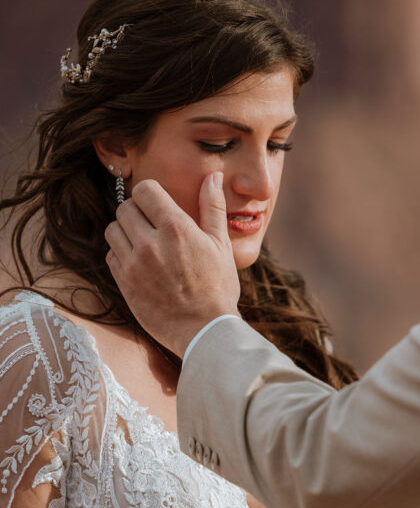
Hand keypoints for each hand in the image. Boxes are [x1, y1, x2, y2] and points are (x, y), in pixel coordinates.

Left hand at [105, 172, 240, 356]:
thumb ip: (212, 207)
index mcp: (175, 228)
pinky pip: (110, 256)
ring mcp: (134, 264)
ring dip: (125, 232)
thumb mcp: (221, 245)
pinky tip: (140, 264)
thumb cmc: (218, 288)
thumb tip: (213, 176)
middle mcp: (150, 242)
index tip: (158, 205)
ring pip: (113, 230)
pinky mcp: (124, 283)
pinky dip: (121, 255)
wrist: (204, 331)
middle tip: (152, 226)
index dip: (150, 194)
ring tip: (144, 244)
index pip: (144, 190)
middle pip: (125, 208)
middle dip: (137, 212)